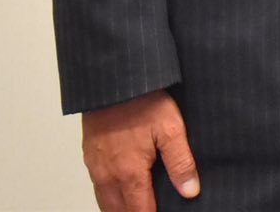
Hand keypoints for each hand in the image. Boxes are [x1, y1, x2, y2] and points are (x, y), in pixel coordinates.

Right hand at [81, 90, 198, 210]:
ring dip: (119, 209)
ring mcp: (95, 166)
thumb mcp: (171, 129)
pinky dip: (107, 196)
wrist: (113, 81)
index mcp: (130, 173)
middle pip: (119, 211)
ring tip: (135, 208)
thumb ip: (181, 163)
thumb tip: (190, 191)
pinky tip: (118, 191)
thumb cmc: (143, 102)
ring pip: (104, 201)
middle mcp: (108, 175)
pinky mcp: (89, 155)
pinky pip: (97, 186)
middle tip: (149, 211)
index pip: (141, 211)